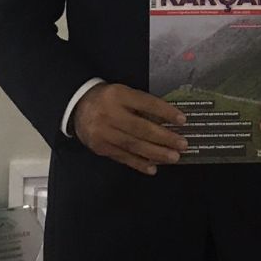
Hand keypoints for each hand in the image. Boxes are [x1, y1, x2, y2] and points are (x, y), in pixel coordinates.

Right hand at [71, 83, 187, 175]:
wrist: (78, 107)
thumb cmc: (107, 99)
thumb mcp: (123, 93)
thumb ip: (141, 104)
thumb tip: (168, 120)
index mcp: (118, 95)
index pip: (146, 103)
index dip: (165, 112)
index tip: (182, 120)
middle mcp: (110, 114)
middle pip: (141, 128)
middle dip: (164, 138)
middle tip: (183, 144)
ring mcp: (104, 132)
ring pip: (134, 145)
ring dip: (156, 153)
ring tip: (174, 157)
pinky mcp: (100, 148)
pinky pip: (123, 157)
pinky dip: (139, 163)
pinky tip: (153, 167)